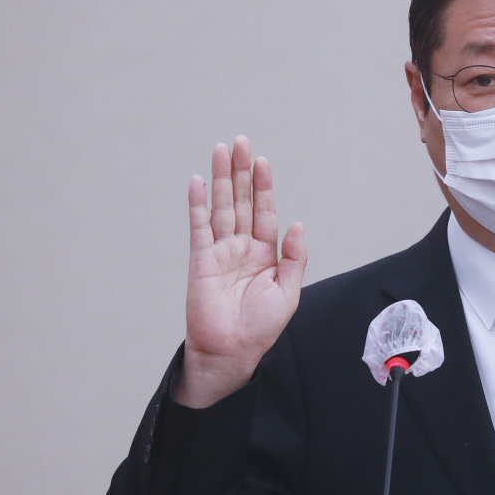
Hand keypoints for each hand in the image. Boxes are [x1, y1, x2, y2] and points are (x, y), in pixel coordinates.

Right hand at [175, 136, 306, 407]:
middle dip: (241, 172)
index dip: (263, 187)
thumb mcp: (288, 292)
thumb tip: (296, 224)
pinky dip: (197, 204)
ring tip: (221, 151)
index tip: (262, 161)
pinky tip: (198, 182)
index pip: (264, 211)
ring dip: (220, 180)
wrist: (232, 352)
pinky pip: (199, 227)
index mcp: (266, 254)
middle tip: (241, 142)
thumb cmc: (261, 327)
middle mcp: (242, 247)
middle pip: (241, 201)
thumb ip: (293, 258)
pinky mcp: (201, 261)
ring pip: (221, 208)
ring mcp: (220, 252)